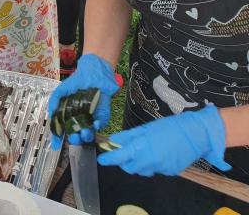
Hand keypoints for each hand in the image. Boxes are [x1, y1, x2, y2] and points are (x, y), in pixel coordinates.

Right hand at [48, 53, 118, 148]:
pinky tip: (95, 123)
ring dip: (85, 136)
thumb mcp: (60, 92)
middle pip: (74, 135)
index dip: (58, 138)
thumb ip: (53, 103)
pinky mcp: (101, 117)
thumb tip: (50, 116)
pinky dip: (97, 126)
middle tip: (74, 138)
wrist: (92, 75)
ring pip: (87, 134)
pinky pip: (100, 125)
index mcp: (67, 116)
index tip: (56, 145)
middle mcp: (77, 120)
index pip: (61, 130)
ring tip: (84, 133)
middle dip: (74, 139)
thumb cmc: (75, 83)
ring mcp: (90, 120)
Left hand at [98, 105, 230, 176]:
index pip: (120, 157)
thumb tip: (113, 141)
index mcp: (143, 147)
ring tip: (146, 150)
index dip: (109, 159)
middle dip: (125, 162)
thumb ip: (128, 136)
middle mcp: (151, 160)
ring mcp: (161, 168)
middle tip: (125, 153)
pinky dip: (153, 164)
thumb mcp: (146, 128)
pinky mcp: (171, 172)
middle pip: (130, 168)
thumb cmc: (170, 127)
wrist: (196, 134)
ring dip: (139, 164)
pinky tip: (159, 153)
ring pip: (143, 170)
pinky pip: (156, 170)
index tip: (102, 160)